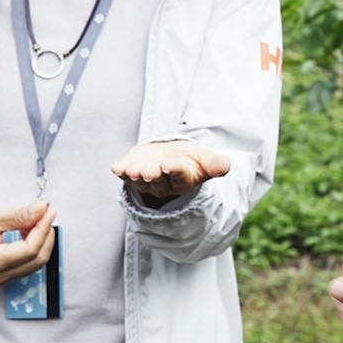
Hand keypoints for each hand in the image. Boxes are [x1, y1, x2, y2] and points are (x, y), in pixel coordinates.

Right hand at [0, 202, 55, 287]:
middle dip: (46, 235)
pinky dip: (33, 247)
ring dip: (41, 241)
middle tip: (47, 212)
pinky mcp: (2, 276)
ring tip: (37, 219)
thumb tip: (43, 209)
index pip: (30, 249)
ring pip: (35, 264)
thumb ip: (19, 215)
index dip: (44, 228)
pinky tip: (29, 231)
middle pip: (37, 259)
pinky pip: (27, 264)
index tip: (49, 210)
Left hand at [112, 139, 231, 207]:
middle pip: (157, 181)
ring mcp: (146, 179)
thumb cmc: (191, 160)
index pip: (179, 177)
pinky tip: (117, 168)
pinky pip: (125, 173)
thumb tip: (225, 166)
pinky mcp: (132, 171)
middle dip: (153, 175)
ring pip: (140, 180)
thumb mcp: (206, 160)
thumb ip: (215, 164)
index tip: (168, 164)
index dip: (173, 170)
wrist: (171, 158)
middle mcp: (163, 183)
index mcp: (183, 180)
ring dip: (135, 174)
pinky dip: (121, 170)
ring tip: (134, 170)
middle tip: (149, 171)